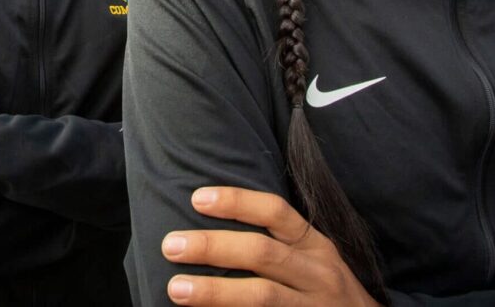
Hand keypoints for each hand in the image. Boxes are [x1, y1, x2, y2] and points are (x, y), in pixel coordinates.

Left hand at [160, 186, 379, 306]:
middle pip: (261, 253)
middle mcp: (316, 273)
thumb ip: (276, 242)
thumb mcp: (311, 258)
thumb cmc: (324, 288)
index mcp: (314, 246)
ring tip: (176, 288)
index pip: (276, 212)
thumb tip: (210, 225)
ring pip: (261, 296)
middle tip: (170, 245)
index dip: (236, 202)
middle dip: (213, 247)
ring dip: (215, 291)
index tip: (196, 198)